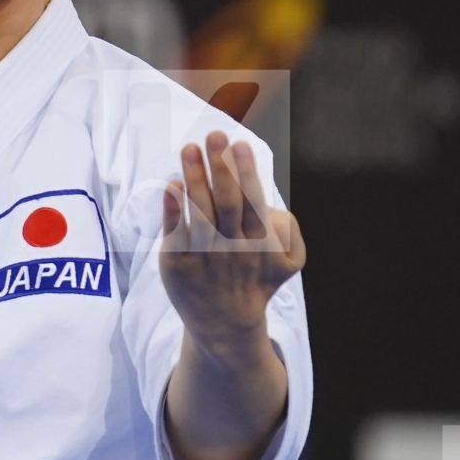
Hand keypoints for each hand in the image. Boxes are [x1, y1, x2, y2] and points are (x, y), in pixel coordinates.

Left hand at [158, 130, 306, 343]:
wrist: (225, 324)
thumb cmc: (255, 277)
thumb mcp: (289, 260)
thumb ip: (288, 229)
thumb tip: (272, 205)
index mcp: (260, 243)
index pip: (253, 201)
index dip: (247, 172)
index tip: (239, 143)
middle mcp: (231, 248)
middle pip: (226, 202)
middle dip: (220, 167)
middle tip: (213, 135)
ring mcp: (203, 257)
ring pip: (199, 213)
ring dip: (194, 178)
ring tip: (188, 149)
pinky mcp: (177, 264)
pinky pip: (174, 233)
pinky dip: (172, 210)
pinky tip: (171, 184)